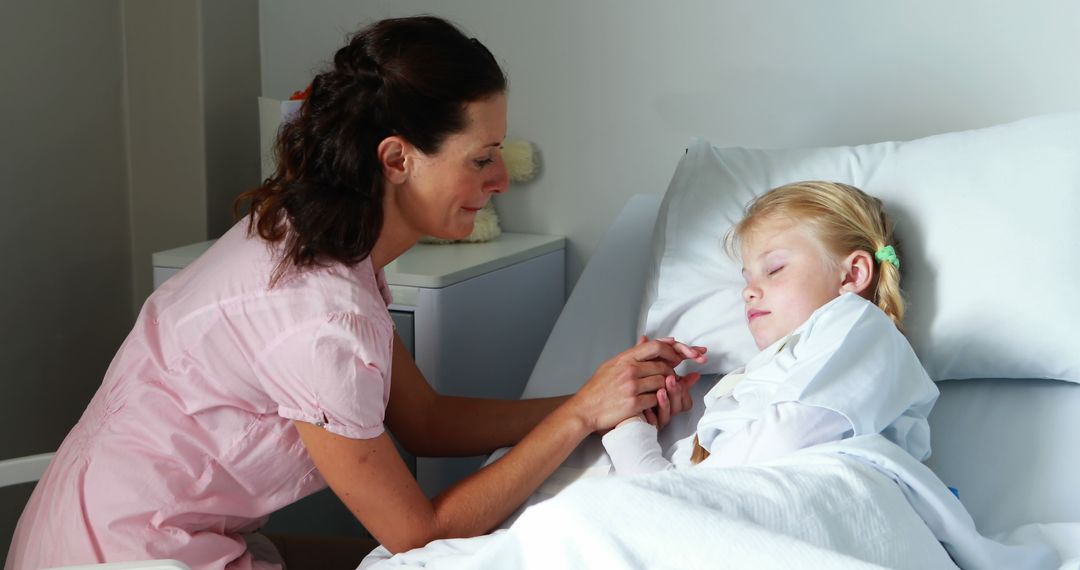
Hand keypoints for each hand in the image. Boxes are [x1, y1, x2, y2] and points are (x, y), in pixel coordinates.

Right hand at [570, 338, 698, 432]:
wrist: (585, 409)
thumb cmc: (598, 388)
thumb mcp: (612, 364)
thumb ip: (633, 352)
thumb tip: (648, 339)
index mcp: (625, 358)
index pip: (655, 346)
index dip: (672, 350)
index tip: (679, 356)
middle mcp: (629, 370)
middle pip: (663, 366)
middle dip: (672, 373)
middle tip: (673, 378)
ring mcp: (631, 386)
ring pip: (662, 382)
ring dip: (666, 388)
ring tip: (663, 391)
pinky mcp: (633, 403)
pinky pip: (656, 399)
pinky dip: (658, 401)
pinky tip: (655, 402)